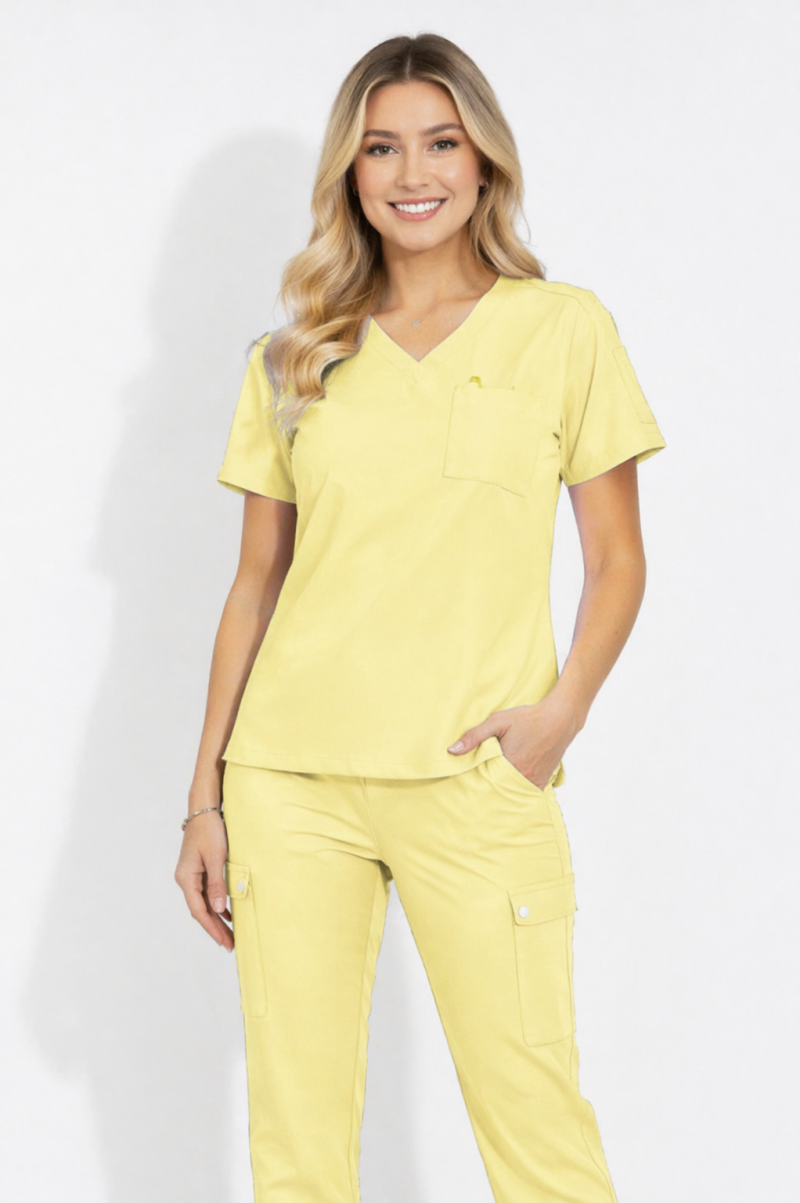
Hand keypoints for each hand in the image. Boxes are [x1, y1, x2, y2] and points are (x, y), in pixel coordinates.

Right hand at [174, 808, 233, 950]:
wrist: (204, 809)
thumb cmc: (210, 830)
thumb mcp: (216, 857)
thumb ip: (217, 884)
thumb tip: (217, 910)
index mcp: (186, 878)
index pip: (199, 911)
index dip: (212, 928)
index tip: (224, 942)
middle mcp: (186, 879)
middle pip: (201, 910)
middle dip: (215, 928)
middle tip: (230, 945)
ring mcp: (191, 875)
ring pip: (204, 903)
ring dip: (217, 919)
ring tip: (230, 935)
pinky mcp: (199, 869)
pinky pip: (207, 893)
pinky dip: (217, 905)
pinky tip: (227, 913)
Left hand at [447, 691, 582, 789]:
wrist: (560, 719)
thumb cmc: (528, 718)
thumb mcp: (497, 721)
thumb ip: (474, 736)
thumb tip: (452, 751)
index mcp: (508, 765)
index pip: (485, 784)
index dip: (474, 786)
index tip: (464, 790)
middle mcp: (523, 777)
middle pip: (499, 792)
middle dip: (487, 793)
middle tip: (473, 799)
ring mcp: (534, 781)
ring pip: (513, 795)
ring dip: (503, 794)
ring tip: (489, 796)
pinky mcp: (543, 781)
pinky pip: (527, 793)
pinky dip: (517, 793)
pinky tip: (508, 790)